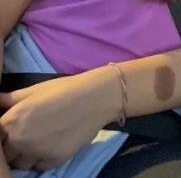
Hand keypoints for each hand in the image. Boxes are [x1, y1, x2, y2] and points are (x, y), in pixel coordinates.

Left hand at [0, 67, 120, 170]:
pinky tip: (51, 147)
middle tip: (28, 137)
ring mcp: (36, 152)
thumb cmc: (65, 89)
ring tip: (39, 144)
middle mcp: (19, 139)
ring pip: (21, 164)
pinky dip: (42, 160)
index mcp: (11, 120)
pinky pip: (39, 167)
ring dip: (26, 156)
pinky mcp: (53, 160)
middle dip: (13, 147)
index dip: (4, 135)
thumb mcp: (36, 90)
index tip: (13, 132)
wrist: (96, 98)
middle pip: (6, 154)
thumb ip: (11, 98)